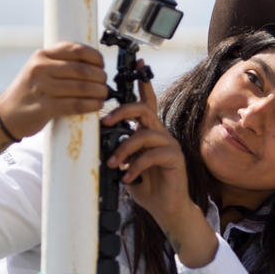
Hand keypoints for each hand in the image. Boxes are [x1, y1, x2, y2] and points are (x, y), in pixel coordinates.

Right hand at [0, 43, 107, 171]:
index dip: (94, 56)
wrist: (6, 115)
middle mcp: (40, 69)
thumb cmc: (28, 92)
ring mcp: (42, 88)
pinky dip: (90, 105)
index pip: (75, 49)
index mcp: (41, 56)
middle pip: (82, 69)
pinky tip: (97, 105)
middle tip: (105, 83)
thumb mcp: (38, 70)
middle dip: (100, 77)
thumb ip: (59, 63)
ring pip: (81, 87)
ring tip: (104, 94)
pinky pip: (75, 104)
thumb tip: (91, 62)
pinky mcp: (44, 107)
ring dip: (99, 92)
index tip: (101, 64)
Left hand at [101, 62, 191, 230]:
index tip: (137, 65)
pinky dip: (136, 167)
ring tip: (114, 165)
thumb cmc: (145, 186)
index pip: (146, 102)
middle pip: (143, 110)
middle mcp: (160, 134)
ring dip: (124, 149)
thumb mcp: (126, 164)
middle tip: (105, 122)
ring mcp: (169, 145)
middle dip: (122, 111)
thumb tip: (99, 141)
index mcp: (149, 131)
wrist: (166, 209)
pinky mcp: (175, 159)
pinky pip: (152, 155)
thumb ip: (118, 150)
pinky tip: (128, 178)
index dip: (142, 83)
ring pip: (145, 134)